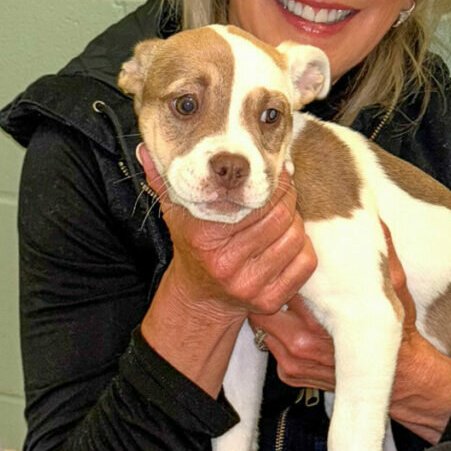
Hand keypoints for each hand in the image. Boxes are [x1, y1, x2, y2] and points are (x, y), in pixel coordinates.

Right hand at [138, 145, 316, 316]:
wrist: (200, 297)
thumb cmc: (193, 246)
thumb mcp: (176, 212)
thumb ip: (163, 180)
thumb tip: (145, 149)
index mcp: (205, 237)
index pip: (253, 202)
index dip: (271, 184)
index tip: (275, 174)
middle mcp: (227, 264)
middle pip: (279, 218)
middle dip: (286, 200)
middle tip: (283, 192)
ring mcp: (249, 286)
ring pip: (295, 238)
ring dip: (296, 222)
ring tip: (284, 215)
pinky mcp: (270, 301)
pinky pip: (305, 264)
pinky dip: (304, 248)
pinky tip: (289, 241)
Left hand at [252, 221, 450, 441]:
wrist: (402, 380)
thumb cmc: (398, 334)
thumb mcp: (396, 287)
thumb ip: (384, 252)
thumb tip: (376, 218)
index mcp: (321, 316)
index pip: (284, 280)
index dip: (283, 265)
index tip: (287, 257)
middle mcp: (300, 340)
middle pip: (263, 302)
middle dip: (270, 288)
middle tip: (279, 276)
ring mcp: (291, 360)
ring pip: (261, 325)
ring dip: (271, 311)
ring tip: (287, 300)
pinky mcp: (290, 375)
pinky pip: (270, 347)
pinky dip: (278, 335)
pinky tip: (295, 326)